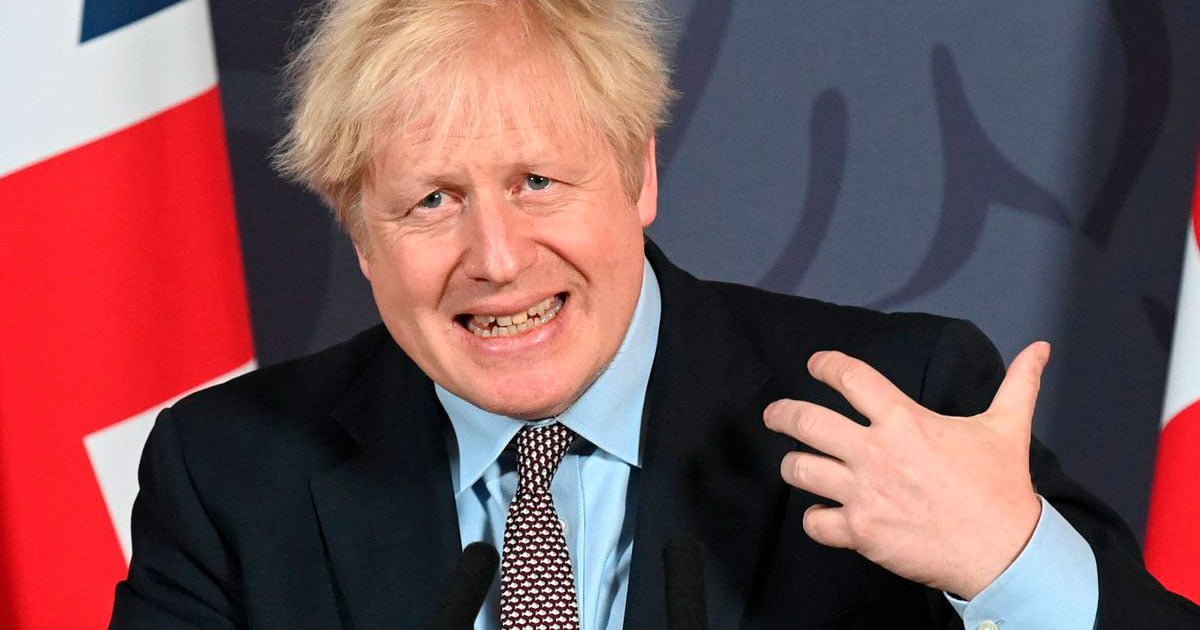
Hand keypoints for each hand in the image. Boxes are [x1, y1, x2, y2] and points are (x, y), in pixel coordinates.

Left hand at [762, 342, 1050, 598]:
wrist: (1004, 551)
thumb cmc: (1001, 488)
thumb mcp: (1008, 427)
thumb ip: (1018, 383)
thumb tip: (1040, 348)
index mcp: (903, 420)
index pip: (849, 377)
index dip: (825, 364)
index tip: (815, 364)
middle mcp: (874, 452)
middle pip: (805, 421)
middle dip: (781, 414)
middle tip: (774, 415)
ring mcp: (863, 493)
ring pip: (799, 470)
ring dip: (794, 465)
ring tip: (796, 464)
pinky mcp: (860, 532)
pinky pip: (815, 522)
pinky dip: (814, 518)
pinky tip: (822, 513)